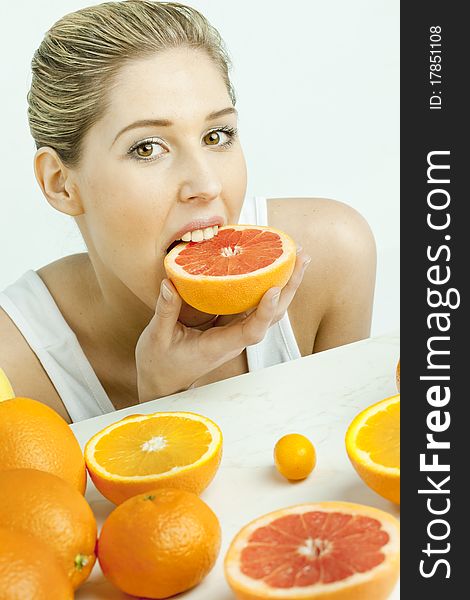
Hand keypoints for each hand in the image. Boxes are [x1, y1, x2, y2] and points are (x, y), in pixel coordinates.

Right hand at [135, 249, 310, 401]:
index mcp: (218, 346)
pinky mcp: (230, 323)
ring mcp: (234, 331)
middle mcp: (234, 338)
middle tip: (301, 256)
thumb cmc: (160, 364)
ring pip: (267, 309)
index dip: (265, 311)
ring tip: (296, 255)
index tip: (273, 289)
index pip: (251, 332)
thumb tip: (170, 283)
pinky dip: (264, 284)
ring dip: (284, 283)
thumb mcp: (157, 338)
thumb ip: (165, 310)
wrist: (163, 380)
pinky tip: (267, 264)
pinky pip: (253, 304)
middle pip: (271, 315)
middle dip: (289, 286)